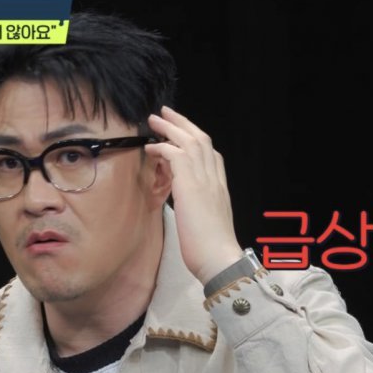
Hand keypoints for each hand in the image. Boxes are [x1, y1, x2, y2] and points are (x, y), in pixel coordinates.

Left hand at [145, 106, 242, 285]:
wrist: (219, 259)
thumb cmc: (211, 249)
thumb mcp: (207, 222)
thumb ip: (199, 206)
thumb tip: (186, 202)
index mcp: (220, 187)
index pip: (212, 154)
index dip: (196, 139)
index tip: (182, 133)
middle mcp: (215, 179)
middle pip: (201, 139)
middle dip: (183, 123)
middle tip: (165, 112)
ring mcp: (204, 180)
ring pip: (189, 141)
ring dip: (170, 128)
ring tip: (154, 120)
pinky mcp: (190, 186)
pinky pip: (175, 155)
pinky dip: (162, 147)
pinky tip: (151, 148)